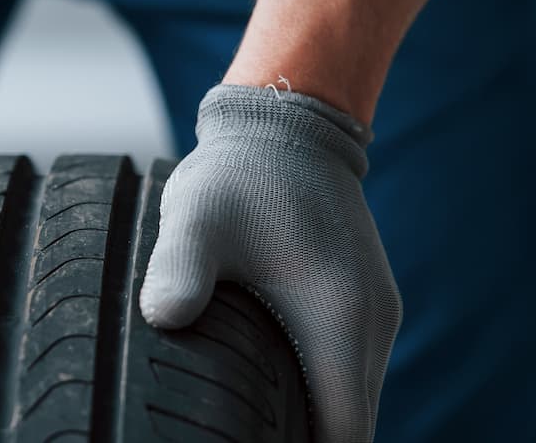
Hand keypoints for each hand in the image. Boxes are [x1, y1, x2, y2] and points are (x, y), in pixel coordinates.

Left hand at [139, 84, 401, 441]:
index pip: (342, 435)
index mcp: (341, 319)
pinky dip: (318, 395)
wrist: (285, 124)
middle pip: (351, 428)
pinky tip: (267, 395)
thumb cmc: (238, 173)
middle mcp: (371, 325)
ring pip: (352, 403)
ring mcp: (373, 315)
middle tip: (231, 437)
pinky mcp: (362, 304)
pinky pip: (346, 373)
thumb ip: (180, 269)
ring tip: (249, 425)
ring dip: (312, 423)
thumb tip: (163, 318)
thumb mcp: (196, 218)